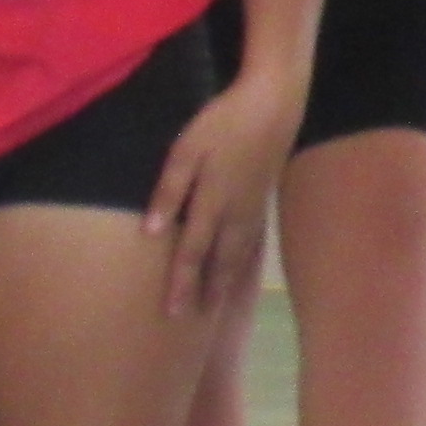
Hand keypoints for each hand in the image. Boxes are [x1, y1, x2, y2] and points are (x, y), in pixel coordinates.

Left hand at [144, 67, 301, 310]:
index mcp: (213, 203)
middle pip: (219, 262)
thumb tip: (151, 232)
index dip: (181, 283)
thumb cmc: (223, 122)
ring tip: (216, 302)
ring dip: (226, 281)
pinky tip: (238, 265)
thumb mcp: (187, 150)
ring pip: (238, 255)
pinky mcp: (261, 198)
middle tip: (196, 320)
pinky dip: (242, 261)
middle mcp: (235, 214)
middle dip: (206, 292)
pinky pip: (251, 242)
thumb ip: (170, 191)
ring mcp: (252, 208)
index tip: (172, 313)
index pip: (192, 253)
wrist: (274, 104)